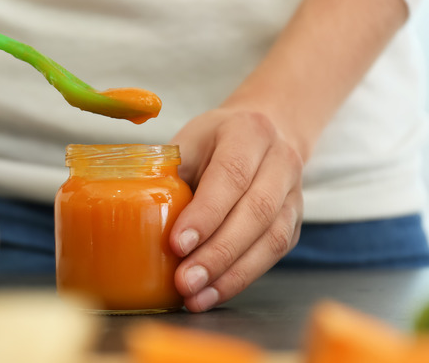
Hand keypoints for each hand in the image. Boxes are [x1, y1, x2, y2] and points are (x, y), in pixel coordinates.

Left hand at [170, 107, 303, 311]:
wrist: (267, 131)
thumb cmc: (216, 141)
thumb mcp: (189, 141)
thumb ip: (169, 172)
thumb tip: (133, 211)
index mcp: (248, 133)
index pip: (231, 175)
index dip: (206, 213)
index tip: (177, 243)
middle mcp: (280, 161)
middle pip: (255, 212)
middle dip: (217, 253)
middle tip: (185, 281)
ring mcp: (293, 194)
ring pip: (271, 239)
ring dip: (232, 274)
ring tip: (197, 297)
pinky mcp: (294, 222)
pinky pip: (273, 254)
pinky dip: (242, 277)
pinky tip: (214, 293)